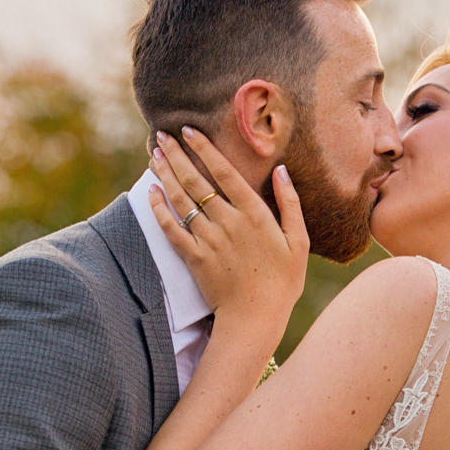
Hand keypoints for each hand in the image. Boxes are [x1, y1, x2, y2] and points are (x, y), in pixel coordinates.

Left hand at [149, 127, 308, 338]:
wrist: (256, 318)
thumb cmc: (282, 281)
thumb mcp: (299, 242)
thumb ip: (290, 203)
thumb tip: (282, 170)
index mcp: (255, 214)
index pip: (224, 172)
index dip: (204, 149)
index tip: (189, 131)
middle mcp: (228, 222)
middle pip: (196, 181)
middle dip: (176, 155)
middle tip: (160, 135)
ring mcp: (209, 240)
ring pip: (181, 200)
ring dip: (165, 175)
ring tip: (153, 156)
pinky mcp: (194, 258)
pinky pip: (171, 229)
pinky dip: (159, 209)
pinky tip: (151, 192)